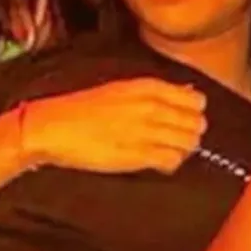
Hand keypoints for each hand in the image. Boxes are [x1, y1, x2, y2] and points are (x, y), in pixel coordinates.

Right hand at [21, 78, 207, 174]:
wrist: (55, 127)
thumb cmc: (85, 108)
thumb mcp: (123, 88)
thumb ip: (157, 91)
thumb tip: (188, 94)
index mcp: (148, 87)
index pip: (196, 100)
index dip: (194, 112)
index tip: (185, 119)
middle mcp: (152, 107)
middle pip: (196, 123)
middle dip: (191, 133)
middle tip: (177, 138)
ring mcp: (147, 131)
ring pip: (189, 143)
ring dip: (183, 149)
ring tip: (168, 151)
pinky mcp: (138, 155)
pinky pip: (172, 160)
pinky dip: (170, 163)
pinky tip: (158, 162)